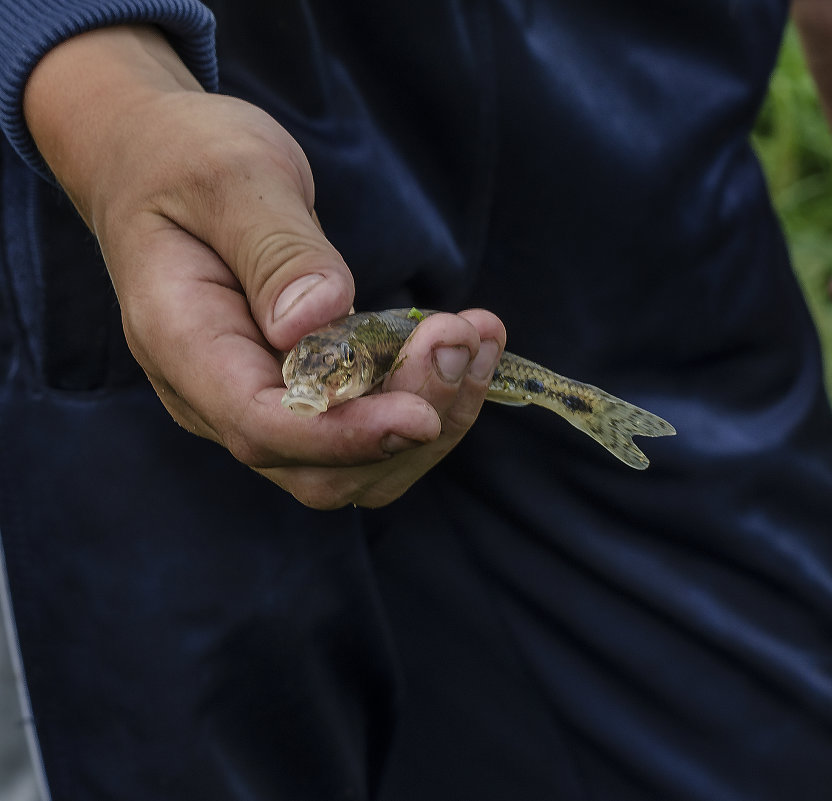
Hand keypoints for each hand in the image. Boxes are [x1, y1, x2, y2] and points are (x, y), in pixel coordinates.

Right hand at [25, 26, 504, 507]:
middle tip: (460, 336)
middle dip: (407, 420)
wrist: (162, 162)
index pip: (260, 426)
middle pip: (319, 466)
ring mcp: (260, 401)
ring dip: (436, 413)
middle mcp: (216, 394)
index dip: (343, 436)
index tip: (421, 415)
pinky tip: (470, 341)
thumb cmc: (188, 159)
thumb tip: (314, 322)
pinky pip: (371, 426)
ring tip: (479, 335)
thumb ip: (275, 251)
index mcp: (183, 342)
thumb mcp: (232, 178)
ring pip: (357, 463)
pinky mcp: (304, 393)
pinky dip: (430, 397)